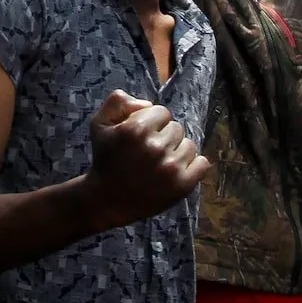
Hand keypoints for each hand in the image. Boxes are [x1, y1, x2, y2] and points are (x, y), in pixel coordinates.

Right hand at [82, 90, 210, 230]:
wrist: (107, 200)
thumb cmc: (105, 159)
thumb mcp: (99, 124)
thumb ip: (118, 102)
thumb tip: (148, 104)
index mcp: (136, 129)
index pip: (162, 112)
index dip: (152, 122)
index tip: (143, 136)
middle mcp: (155, 147)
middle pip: (176, 128)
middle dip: (164, 136)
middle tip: (150, 152)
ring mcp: (171, 167)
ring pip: (190, 145)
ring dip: (178, 151)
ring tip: (162, 163)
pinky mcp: (182, 185)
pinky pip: (202, 163)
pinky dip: (194, 166)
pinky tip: (177, 171)